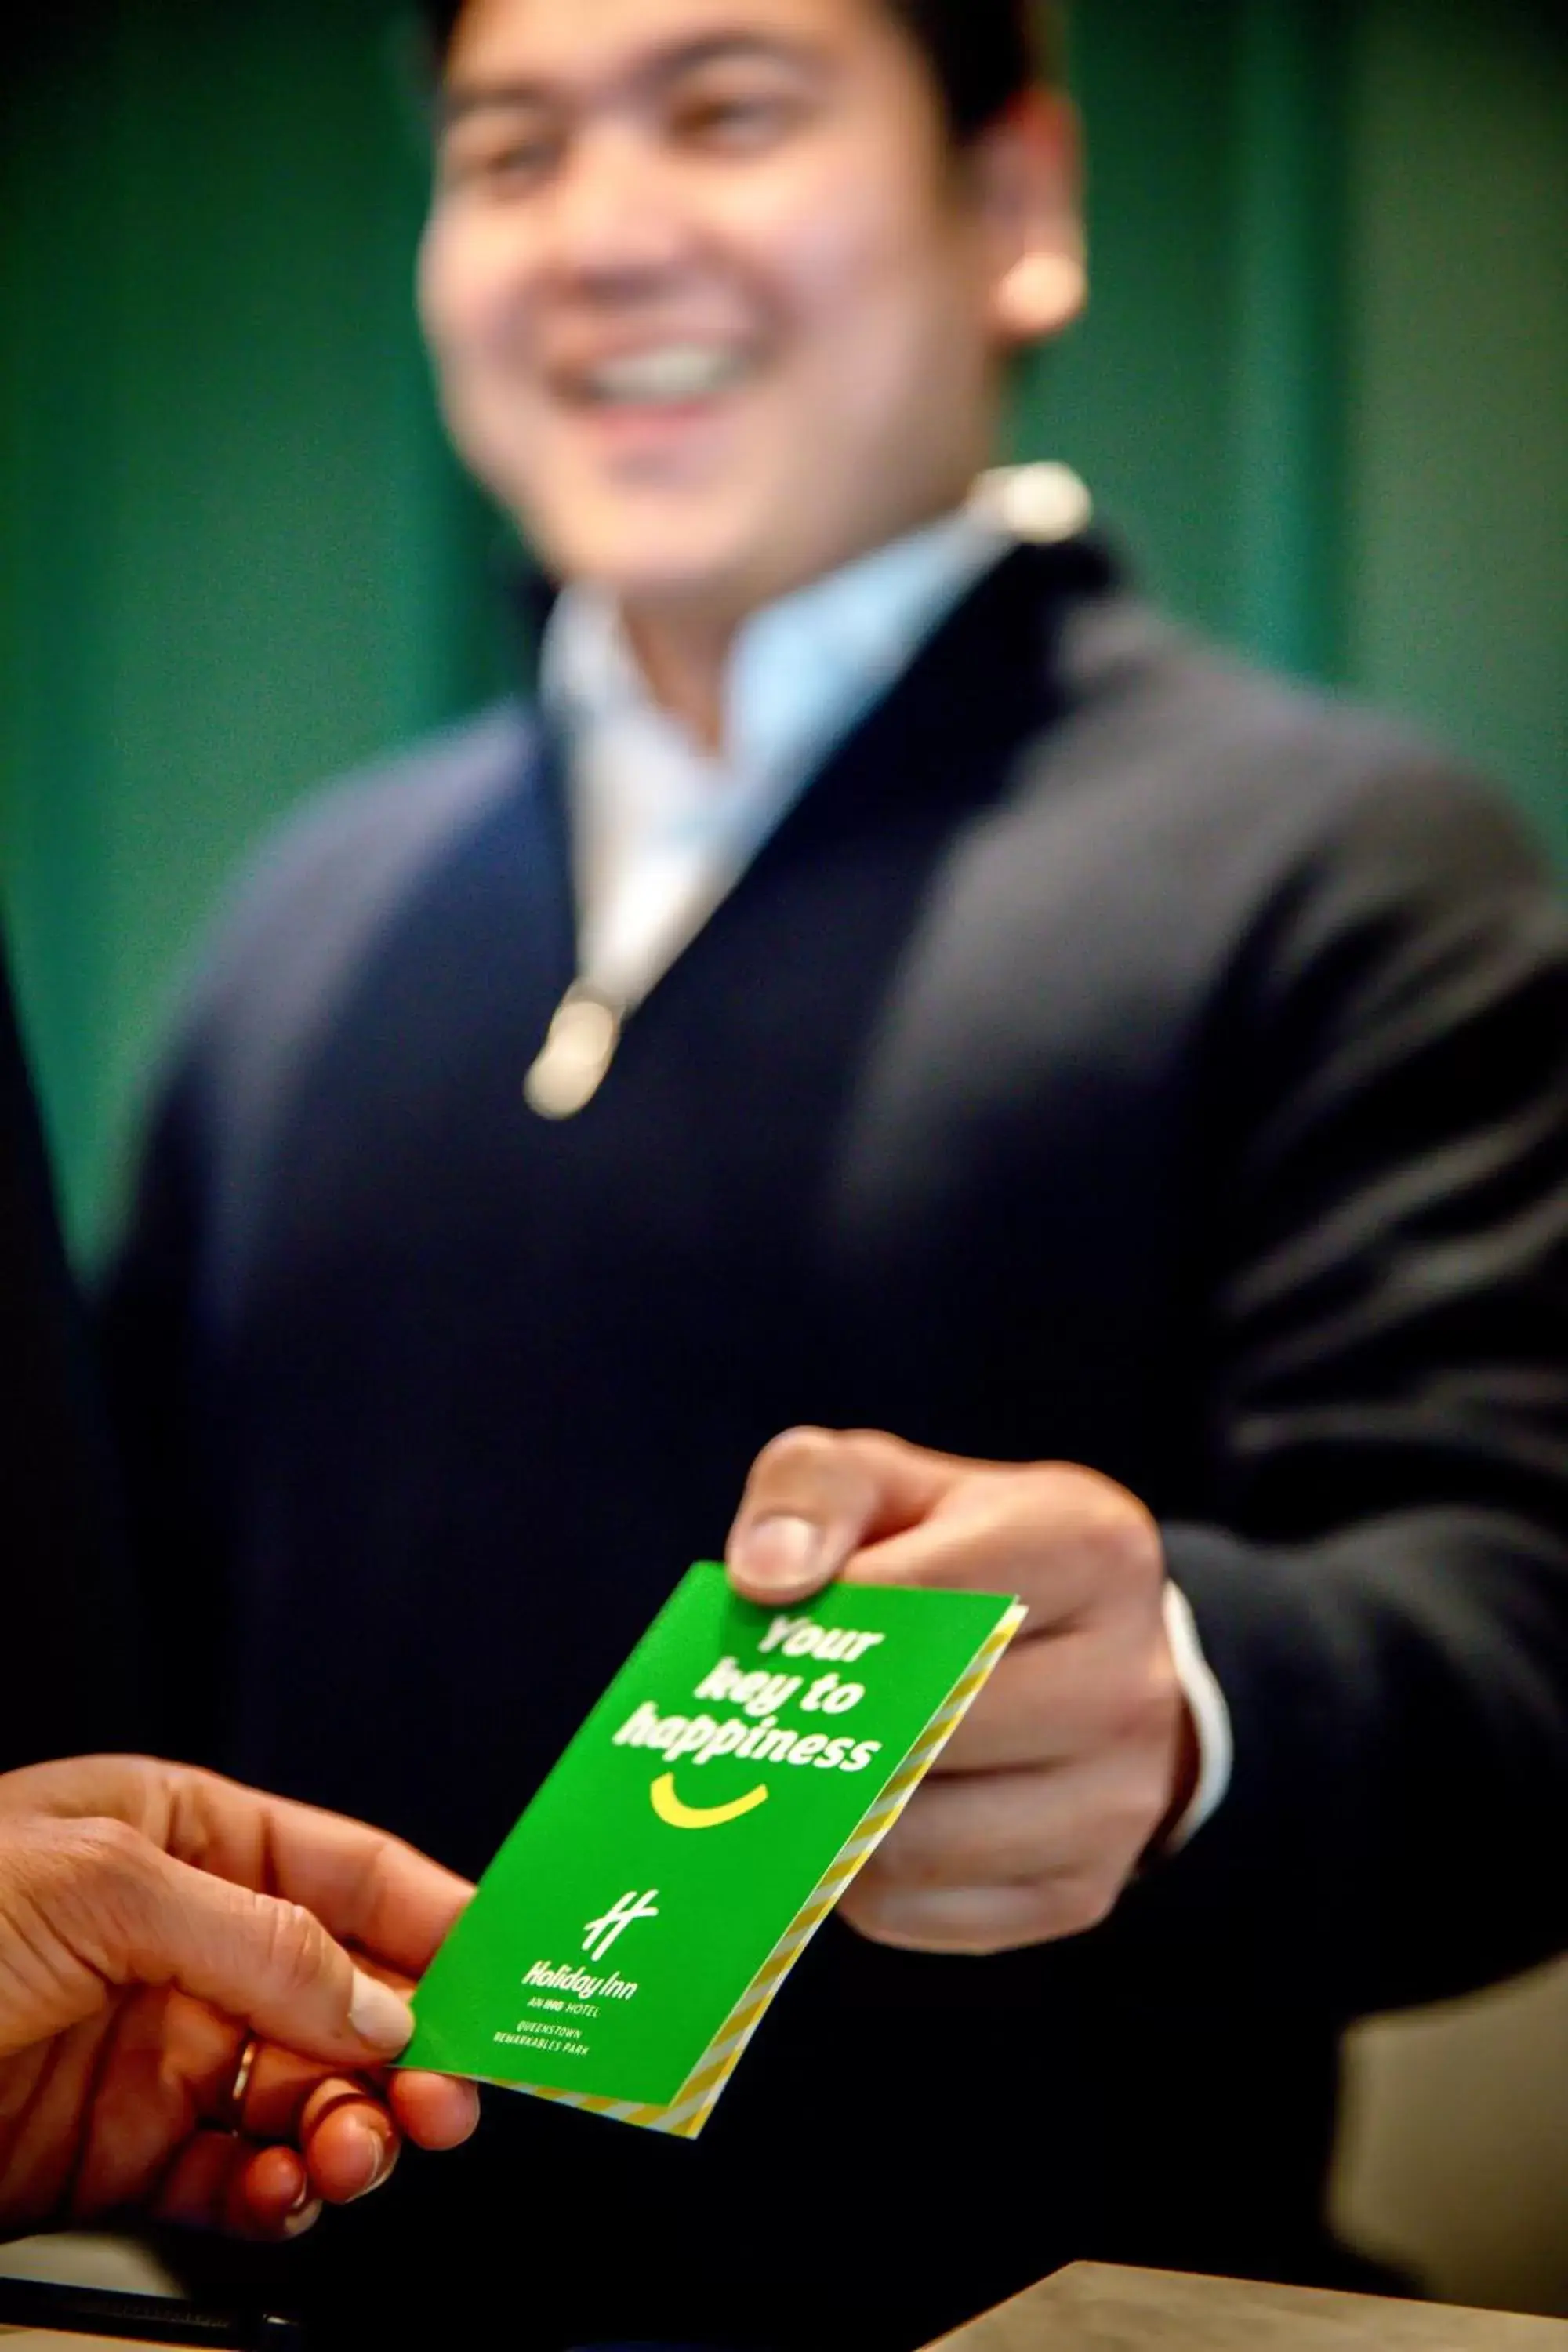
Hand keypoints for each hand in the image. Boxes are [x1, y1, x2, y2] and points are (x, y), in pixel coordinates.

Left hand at [0, 1756, 478, 2240]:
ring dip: (350, 2130)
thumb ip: (256, 1939)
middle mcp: (179, 1943)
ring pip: (301, 2097)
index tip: (506, 1973)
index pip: (341, 1872)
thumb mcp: (100, 1883)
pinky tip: (287, 2191)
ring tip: (354, 2153)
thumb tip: (379, 2003)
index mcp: (177, 1835)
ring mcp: (150, 2053)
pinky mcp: (114, 2156)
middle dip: (408, 2050)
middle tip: (444, 2097)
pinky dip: (278, 2196)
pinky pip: (232, 2180)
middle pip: (339, 1997)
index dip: (432, 1919)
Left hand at [727, 1430, 1197, 1953]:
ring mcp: (1119, 1801)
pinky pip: (916, 1911)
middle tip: (769, 1705)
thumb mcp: (889, 1484)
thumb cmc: (957, 1552)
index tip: (784, 1613)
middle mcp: (1130, 1682)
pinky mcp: (1084, 1892)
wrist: (1081, 1650)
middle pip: (923, 1732)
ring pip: (912, 1842)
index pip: (928, 1599)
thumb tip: (766, 1579)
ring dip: (833, 1809)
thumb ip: (812, 1491)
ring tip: (815, 1758)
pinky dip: (859, 1874)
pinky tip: (859, 1812)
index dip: (834, 1614)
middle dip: (827, 1721)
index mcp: (1091, 1547)